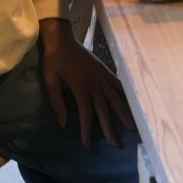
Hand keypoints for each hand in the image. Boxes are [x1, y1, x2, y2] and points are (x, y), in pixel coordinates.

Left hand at [39, 18, 134, 147]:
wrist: (61, 38)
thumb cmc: (54, 59)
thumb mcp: (50, 80)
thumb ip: (57, 102)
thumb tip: (63, 124)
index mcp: (80, 87)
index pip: (86, 113)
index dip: (87, 130)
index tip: (87, 144)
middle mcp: (94, 83)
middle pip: (104, 109)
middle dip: (109, 127)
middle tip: (116, 144)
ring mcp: (101, 75)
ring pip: (114, 97)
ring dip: (123, 112)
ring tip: (131, 126)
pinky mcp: (103, 69)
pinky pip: (116, 82)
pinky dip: (124, 92)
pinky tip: (131, 100)